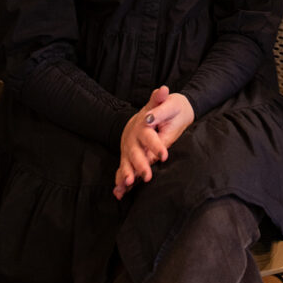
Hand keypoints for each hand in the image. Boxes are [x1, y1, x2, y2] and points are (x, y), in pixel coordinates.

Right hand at [114, 85, 169, 199]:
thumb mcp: (162, 103)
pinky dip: (119, 182)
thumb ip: (160, 99)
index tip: (165, 155)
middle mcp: (133, 139)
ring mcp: (128, 150)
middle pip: (135, 153)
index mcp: (142, 127)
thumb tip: (163, 89)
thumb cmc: (160, 110)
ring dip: (126, 174)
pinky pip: (122, 171)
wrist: (148, 117)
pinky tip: (118, 193)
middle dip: (140, 165)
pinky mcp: (128, 159)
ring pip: (127, 163)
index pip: (148, 136)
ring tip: (128, 184)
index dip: (156, 146)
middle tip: (148, 176)